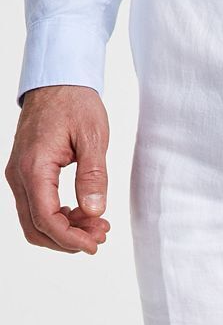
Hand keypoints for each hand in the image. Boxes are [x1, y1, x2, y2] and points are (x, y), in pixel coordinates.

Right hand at [5, 86, 109, 254]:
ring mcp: (19, 173)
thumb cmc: (76, 103)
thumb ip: (93, 176)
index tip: (94, 244)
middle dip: (67, 239)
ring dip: (64, 229)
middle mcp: (19, 174)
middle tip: (101, 236)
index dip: (69, 238)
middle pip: (35, 226)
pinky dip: (58, 216)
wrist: (58, 80)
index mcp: (34, 167)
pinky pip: (36, 204)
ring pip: (34, 219)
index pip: (45, 217)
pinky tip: (83, 212)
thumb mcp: (93, 138)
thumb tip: (94, 211)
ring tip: (98, 225)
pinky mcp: (26, 171)